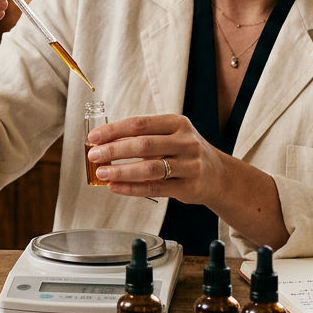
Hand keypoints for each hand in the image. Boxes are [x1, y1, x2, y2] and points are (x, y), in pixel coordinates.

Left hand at [85, 115, 229, 204]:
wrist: (219, 175)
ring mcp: (189, 165)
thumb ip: (143, 138)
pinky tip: (116, 187)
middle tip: (94, 155)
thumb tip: (105, 144)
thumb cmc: (186, 152)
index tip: (94, 137)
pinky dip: (132, 188)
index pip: (140, 124)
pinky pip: (155, 188)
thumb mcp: (171, 136)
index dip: (114, 130)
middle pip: (144, 145)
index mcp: (177, 123)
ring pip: (150, 168)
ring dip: (122, 171)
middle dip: (114, 150)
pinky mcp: (189, 187)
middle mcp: (186, 142)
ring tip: (102, 173)